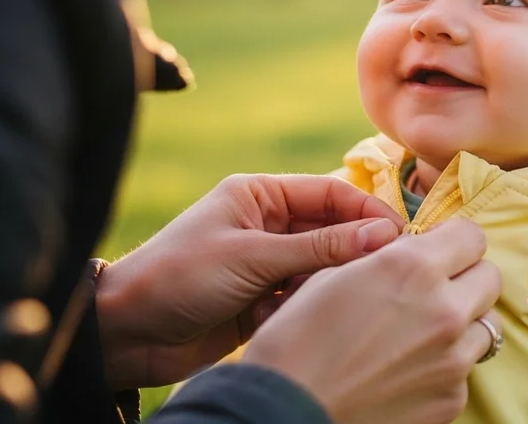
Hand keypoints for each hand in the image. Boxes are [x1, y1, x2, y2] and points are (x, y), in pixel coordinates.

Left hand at [95, 173, 403, 389]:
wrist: (125, 334)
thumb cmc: (177, 277)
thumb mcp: (251, 256)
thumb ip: (318, 247)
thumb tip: (383, 236)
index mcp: (260, 196)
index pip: (330, 194)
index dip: (368, 212)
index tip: (401, 235)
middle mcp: (267, 225)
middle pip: (333, 230)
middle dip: (361, 248)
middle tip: (397, 269)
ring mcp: (266, 265)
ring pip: (324, 268)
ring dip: (341, 280)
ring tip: (367, 296)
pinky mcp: (263, 303)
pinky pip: (306, 299)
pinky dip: (319, 306)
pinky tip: (331, 318)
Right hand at [243, 218, 502, 423]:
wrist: (283, 412)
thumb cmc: (295, 341)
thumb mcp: (332, 276)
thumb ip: (384, 257)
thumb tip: (409, 249)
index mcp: (413, 268)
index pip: (472, 235)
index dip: (452, 240)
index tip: (437, 250)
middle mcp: (444, 310)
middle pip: (489, 278)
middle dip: (464, 278)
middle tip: (432, 289)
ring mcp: (453, 360)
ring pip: (483, 326)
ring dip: (460, 323)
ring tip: (418, 334)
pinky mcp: (451, 399)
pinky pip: (464, 370)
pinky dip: (444, 365)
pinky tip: (405, 371)